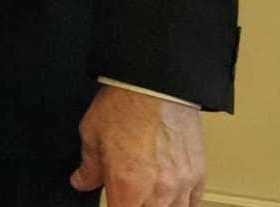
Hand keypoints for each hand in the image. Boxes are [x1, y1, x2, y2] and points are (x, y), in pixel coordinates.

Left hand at [71, 84, 205, 205]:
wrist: (155, 85)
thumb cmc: (124, 106)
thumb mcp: (91, 135)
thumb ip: (88, 167)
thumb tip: (81, 181)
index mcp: (126, 188)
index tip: (111, 199)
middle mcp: (157, 193)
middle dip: (134, 205)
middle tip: (129, 194)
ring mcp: (181, 185)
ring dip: (159, 206)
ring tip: (148, 196)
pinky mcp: (198, 173)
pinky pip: (193, 202)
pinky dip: (181, 202)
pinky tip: (171, 195)